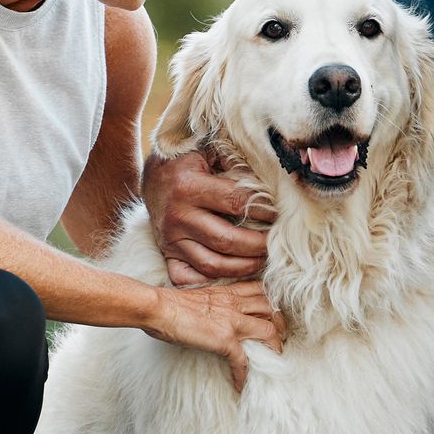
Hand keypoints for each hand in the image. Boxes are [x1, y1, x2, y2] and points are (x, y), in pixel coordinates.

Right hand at [143, 148, 271, 287]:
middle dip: (257, 245)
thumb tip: (270, 181)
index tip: (279, 215)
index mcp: (188, 186)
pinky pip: (189, 277)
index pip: (236, 203)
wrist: (154, 176)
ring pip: (212, 264)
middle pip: (227, 240)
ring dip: (243, 267)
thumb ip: (236, 163)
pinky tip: (232, 275)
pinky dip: (211, 282)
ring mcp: (170, 238)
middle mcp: (177, 215)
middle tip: (275, 244)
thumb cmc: (189, 162)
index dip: (263, 210)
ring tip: (261, 261)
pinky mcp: (167, 253)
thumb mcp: (210, 151)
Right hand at [147, 280, 284, 391]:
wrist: (157, 308)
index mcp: (228, 291)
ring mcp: (232, 320)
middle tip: (280, 339)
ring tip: (272, 360)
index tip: (274, 315)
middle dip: (281, 324)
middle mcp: (235, 302)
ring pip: (269, 331)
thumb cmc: (169, 303)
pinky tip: (241, 386)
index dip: (272, 303)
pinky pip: (243, 360)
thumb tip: (214, 314)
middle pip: (272, 309)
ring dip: (274, 347)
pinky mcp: (224, 339)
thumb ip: (214, 301)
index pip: (261, 291)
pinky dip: (244, 375)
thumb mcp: (199, 296)